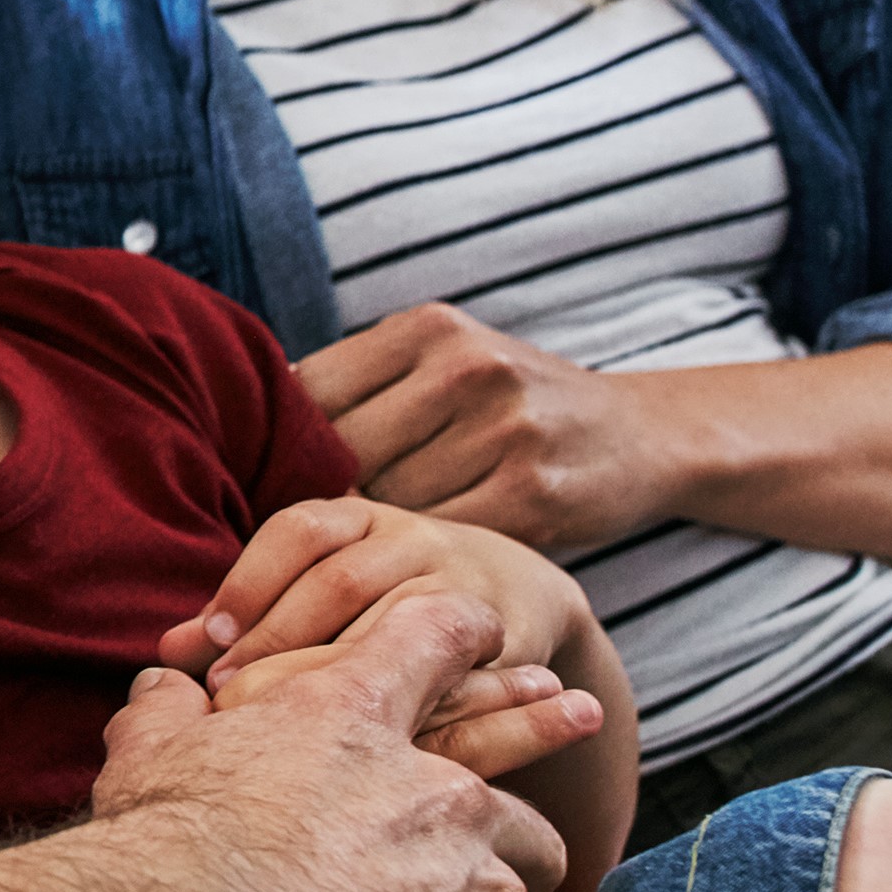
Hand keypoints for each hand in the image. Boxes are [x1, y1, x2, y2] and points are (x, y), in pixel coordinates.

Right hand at [85, 589, 560, 891]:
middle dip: (500, 855)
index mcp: (359, 723)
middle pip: (519, 815)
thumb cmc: (161, 848)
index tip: (497, 643)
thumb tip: (163, 685)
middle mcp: (445, 795)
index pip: (436, 638)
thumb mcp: (149, 754)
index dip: (471, 636)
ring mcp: (487, 889)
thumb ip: (167, 713)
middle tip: (466, 891)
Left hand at [173, 494, 598, 690]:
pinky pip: (450, 672)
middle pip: (339, 581)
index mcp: (360, 516)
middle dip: (278, 637)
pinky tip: (357, 742)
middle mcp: (413, 539)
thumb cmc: (386, 604)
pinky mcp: (503, 637)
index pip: (297, 531)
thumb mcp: (321, 589)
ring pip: (393, 626)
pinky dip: (402, 704)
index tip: (208, 639)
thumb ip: (250, 615)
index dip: (248, 580)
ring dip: (331, 675)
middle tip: (225, 693)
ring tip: (279, 722)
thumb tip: (167, 650)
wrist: (519, 599)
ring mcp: (463, 584)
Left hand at [291, 305, 674, 555]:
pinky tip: (418, 562)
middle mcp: (467, 369)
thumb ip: (362, 384)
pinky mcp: (534, 497)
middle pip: (345, 450)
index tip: (267, 479)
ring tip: (363, 548)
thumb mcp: (444, 359)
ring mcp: (505, 432)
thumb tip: (250, 425)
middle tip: (313, 526)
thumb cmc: (509, 403)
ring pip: (389, 501)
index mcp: (430, 329)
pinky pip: (441, 536)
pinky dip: (423, 555)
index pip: (313, 388)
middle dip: (323, 494)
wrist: (641, 436)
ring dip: (372, 531)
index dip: (283, 445)